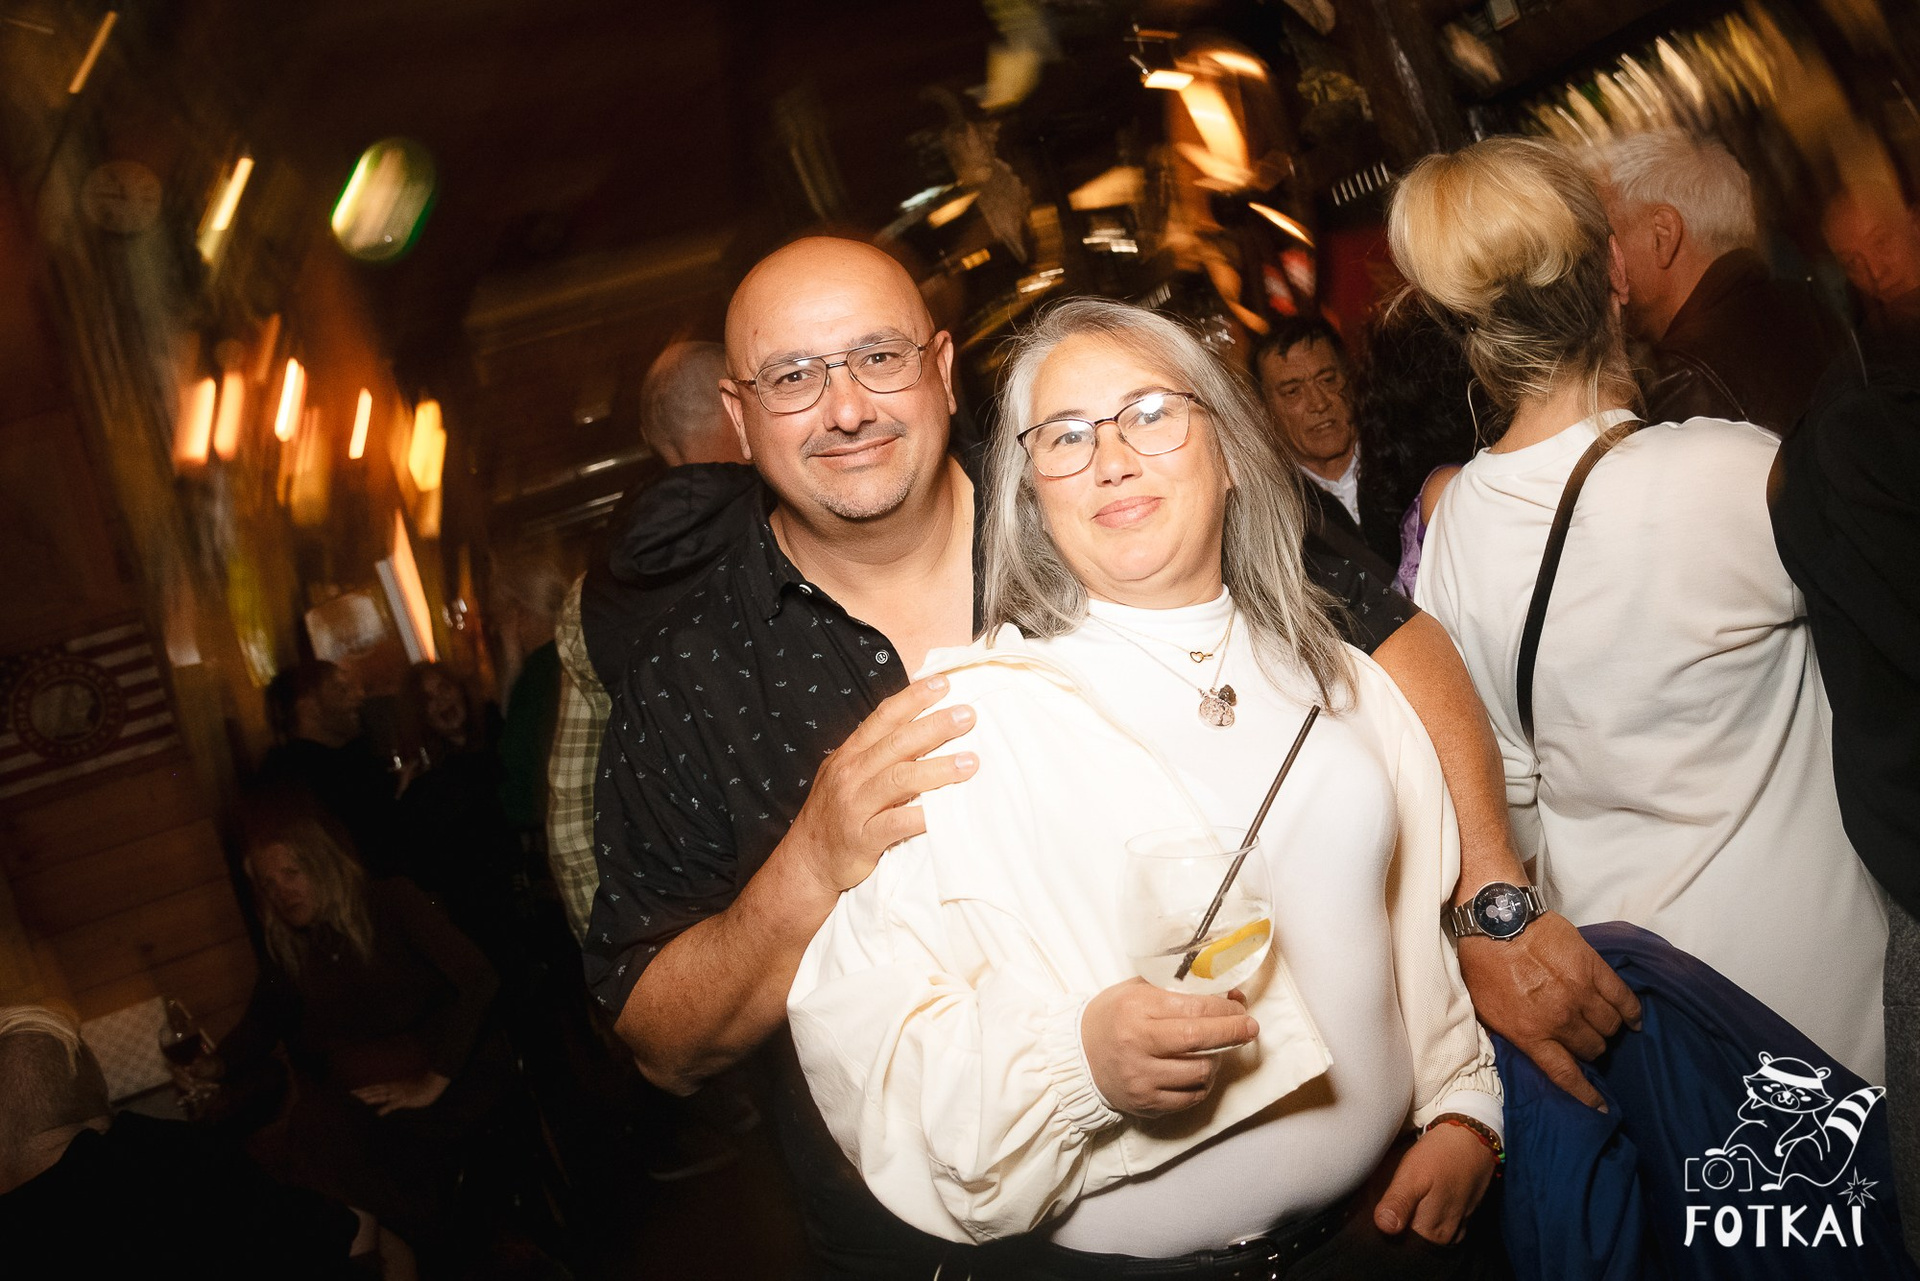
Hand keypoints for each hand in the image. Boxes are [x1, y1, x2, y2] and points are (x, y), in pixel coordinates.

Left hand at [352, 1072, 449, 1115]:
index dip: (364, 1089)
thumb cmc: (420, 1087)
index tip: (352, 1091)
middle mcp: (393, 1088)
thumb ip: (396, 1095)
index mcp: (392, 1086)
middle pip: (375, 1090)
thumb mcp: (406, 1090)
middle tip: (350, 1094)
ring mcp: (398, 1094)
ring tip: (359, 1100)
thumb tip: (387, 1100)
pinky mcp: (405, 1099)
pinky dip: (386, 1108)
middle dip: (363, 1093)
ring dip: (370, 1098)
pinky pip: (394, 1104)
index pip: (375, 1087)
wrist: (432, 1085)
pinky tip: (378, 1113)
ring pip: (381, 1095)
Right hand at [781, 677, 977, 894]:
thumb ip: (877, 753)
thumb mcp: (847, 775)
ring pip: (899, 779)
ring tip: (971, 762)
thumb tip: (920, 727)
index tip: (942, 684)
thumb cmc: (837, 814)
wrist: (807, 861)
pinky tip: (945, 812)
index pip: (884, 718)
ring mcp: (855, 806)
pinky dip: (922, 816)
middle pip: (897, 743)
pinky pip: (896, 824)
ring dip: (938, 769)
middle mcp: (851, 775)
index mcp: (850, 755)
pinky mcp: (862, 838)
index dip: (913, 699)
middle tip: (968, 715)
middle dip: (935, 727)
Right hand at [1080, 978, 1257, 1117]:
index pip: (1194, 1008)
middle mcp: (1138, 1044)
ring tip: (1215, 1050)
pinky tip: (1199, 1071)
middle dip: (1233, 1031)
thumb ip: (1177, 989)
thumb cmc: (1112, 1017)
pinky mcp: (1146, 1102)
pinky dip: (1202, 1083)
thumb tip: (1226, 994)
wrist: (1077, 1057)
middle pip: (1200, 1039)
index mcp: (1137, 1009)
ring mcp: (1142, 1077)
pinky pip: (1190, 1097)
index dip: (1225, 1008)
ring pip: (1201, 1071)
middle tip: (1250, 1027)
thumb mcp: (1137, 991)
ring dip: (1217, 1059)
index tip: (1240, 1006)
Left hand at [1373, 1123, 1495, 1244]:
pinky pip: (1438, 1227)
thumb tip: (1385, 1227)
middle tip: (1390, 1200)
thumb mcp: (1412, 1175)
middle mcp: (1445, 1238)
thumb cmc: (1439, 1155)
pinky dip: (1427, 1218)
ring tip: (1406, 1197)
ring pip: (1425, 1235)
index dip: (1384, 1232)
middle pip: (1412, 1242)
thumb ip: (1399, 1203)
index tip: (1376, 1214)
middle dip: (1398, 1227)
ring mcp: (1455, 1230)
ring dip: (1412, 1222)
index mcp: (1431, 1233)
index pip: (1398, 1246)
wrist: (1471, 1139)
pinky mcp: (1461, 1219)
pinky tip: (1421, 1200)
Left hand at [1456, 911, 1640, 1108]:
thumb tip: (1533, 1052)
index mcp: (1531, 1033)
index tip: (1600, 1107)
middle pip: (1591, 1048)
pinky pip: (1624, 999)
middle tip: (1585, 1041)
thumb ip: (1515, 1034)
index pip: (1566, 1074)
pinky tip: (1634, 1019)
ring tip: (1601, 1025)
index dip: (1586, 1095)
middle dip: (1590, 1050)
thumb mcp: (1488, 1011)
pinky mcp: (1594, 970)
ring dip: (1608, 1030)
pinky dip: (1632, 1012)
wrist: (1497, 920)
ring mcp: (1580, 994)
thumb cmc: (1484, 964)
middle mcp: (1559, 1019)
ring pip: (1610, 1027)